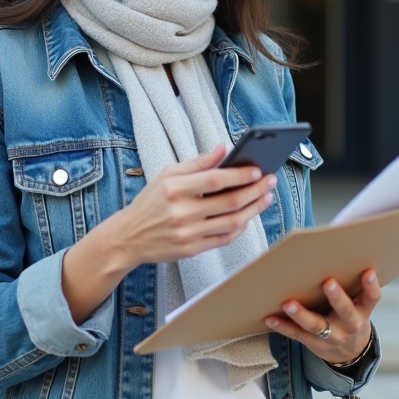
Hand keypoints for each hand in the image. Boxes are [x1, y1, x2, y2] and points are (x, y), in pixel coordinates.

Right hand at [61, 145, 275, 323]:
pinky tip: (248, 216)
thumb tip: (223, 148)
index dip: (240, 175)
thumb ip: (197, 163)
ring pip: (232, 222)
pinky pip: (224, 239)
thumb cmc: (150, 202)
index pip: (216, 180)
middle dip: (255, 191)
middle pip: (229, 202)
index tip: (257, 170)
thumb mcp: (167, 175)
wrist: (129, 237)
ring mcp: (187, 233)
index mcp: (175, 188)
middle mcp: (182, 212)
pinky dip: (240, 227)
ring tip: (265, 198)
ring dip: (253, 210)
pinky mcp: (191, 249)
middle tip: (270, 182)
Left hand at [263, 270, 379, 364]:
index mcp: (363, 311)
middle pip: (345, 311)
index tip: (368, 271)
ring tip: (288, 304)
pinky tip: (270, 317)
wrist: (348, 351)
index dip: (371, 286)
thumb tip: (332, 252)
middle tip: (328, 282)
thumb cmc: (348, 314)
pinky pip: (297, 334)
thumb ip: (349, 284)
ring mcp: (332, 336)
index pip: (371, 298)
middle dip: (337, 297)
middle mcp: (350, 325)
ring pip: (317, 326)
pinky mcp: (314, 344)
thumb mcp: (356, 303)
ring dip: (302, 315)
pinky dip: (282, 326)